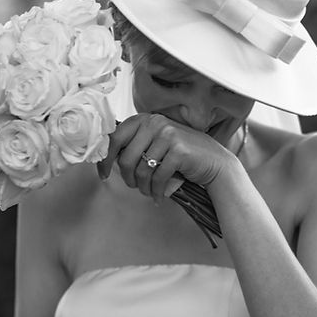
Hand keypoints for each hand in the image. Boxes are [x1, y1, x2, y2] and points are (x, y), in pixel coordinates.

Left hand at [97, 113, 236, 202]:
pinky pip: (157, 177)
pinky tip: (158, 197)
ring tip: (147, 192)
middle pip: (126, 158)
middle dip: (127, 178)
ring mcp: (168, 135)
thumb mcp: (155, 143)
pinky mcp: (179, 151)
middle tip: (134, 186)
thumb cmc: (180, 155)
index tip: (103, 174)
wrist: (213, 162)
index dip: (105, 158)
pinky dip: (156, 191)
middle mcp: (155, 123)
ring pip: (142, 170)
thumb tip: (107, 159)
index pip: (115, 137)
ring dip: (142, 187)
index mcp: (145, 119)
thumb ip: (134, 145)